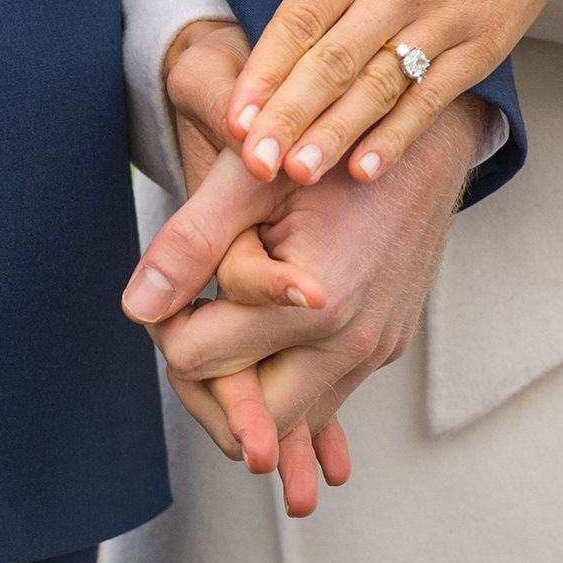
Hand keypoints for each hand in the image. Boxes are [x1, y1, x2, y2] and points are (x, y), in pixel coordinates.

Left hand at [135, 19, 343, 512]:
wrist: (426, 143)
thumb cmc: (331, 149)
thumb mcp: (251, 179)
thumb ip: (192, 242)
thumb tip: (137, 308)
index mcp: (315, 305)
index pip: (194, 361)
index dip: (166, 325)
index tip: (176, 286)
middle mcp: (352, 343)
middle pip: (245, 420)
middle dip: (203, 380)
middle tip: (193, 318)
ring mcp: (376, 349)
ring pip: (290, 420)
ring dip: (247, 385)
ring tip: (227, 321)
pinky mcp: (388, 346)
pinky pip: (326, 395)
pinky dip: (288, 379)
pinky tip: (266, 343)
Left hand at [203, 0, 562, 186]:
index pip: (306, 12)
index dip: (267, 68)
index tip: (236, 113)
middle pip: (337, 60)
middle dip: (290, 116)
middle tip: (252, 162)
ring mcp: (450, 18)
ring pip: (381, 87)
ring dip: (337, 134)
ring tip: (298, 173)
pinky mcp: (484, 45)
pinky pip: (433, 98)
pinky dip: (399, 135)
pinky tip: (365, 168)